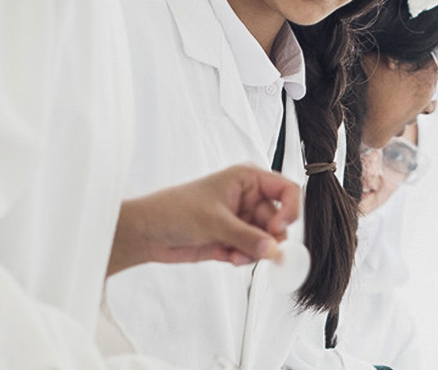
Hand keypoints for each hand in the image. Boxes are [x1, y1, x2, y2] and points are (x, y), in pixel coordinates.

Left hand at [107, 164, 301, 275]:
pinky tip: (225, 256)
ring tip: (234, 255)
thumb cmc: (174, 209)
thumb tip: (274, 250)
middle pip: (279, 220)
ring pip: (267, 240)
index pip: (287, 190)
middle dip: (270, 239)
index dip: (290, 210)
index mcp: (247, 179)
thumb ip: (247, 237)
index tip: (279, 229)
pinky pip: (253, 252)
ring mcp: (241, 219)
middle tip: (260, 252)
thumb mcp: (215, 222)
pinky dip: (243, 258)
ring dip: (255, 252)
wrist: (148, 232)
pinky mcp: (233, 238)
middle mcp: (248, 197)